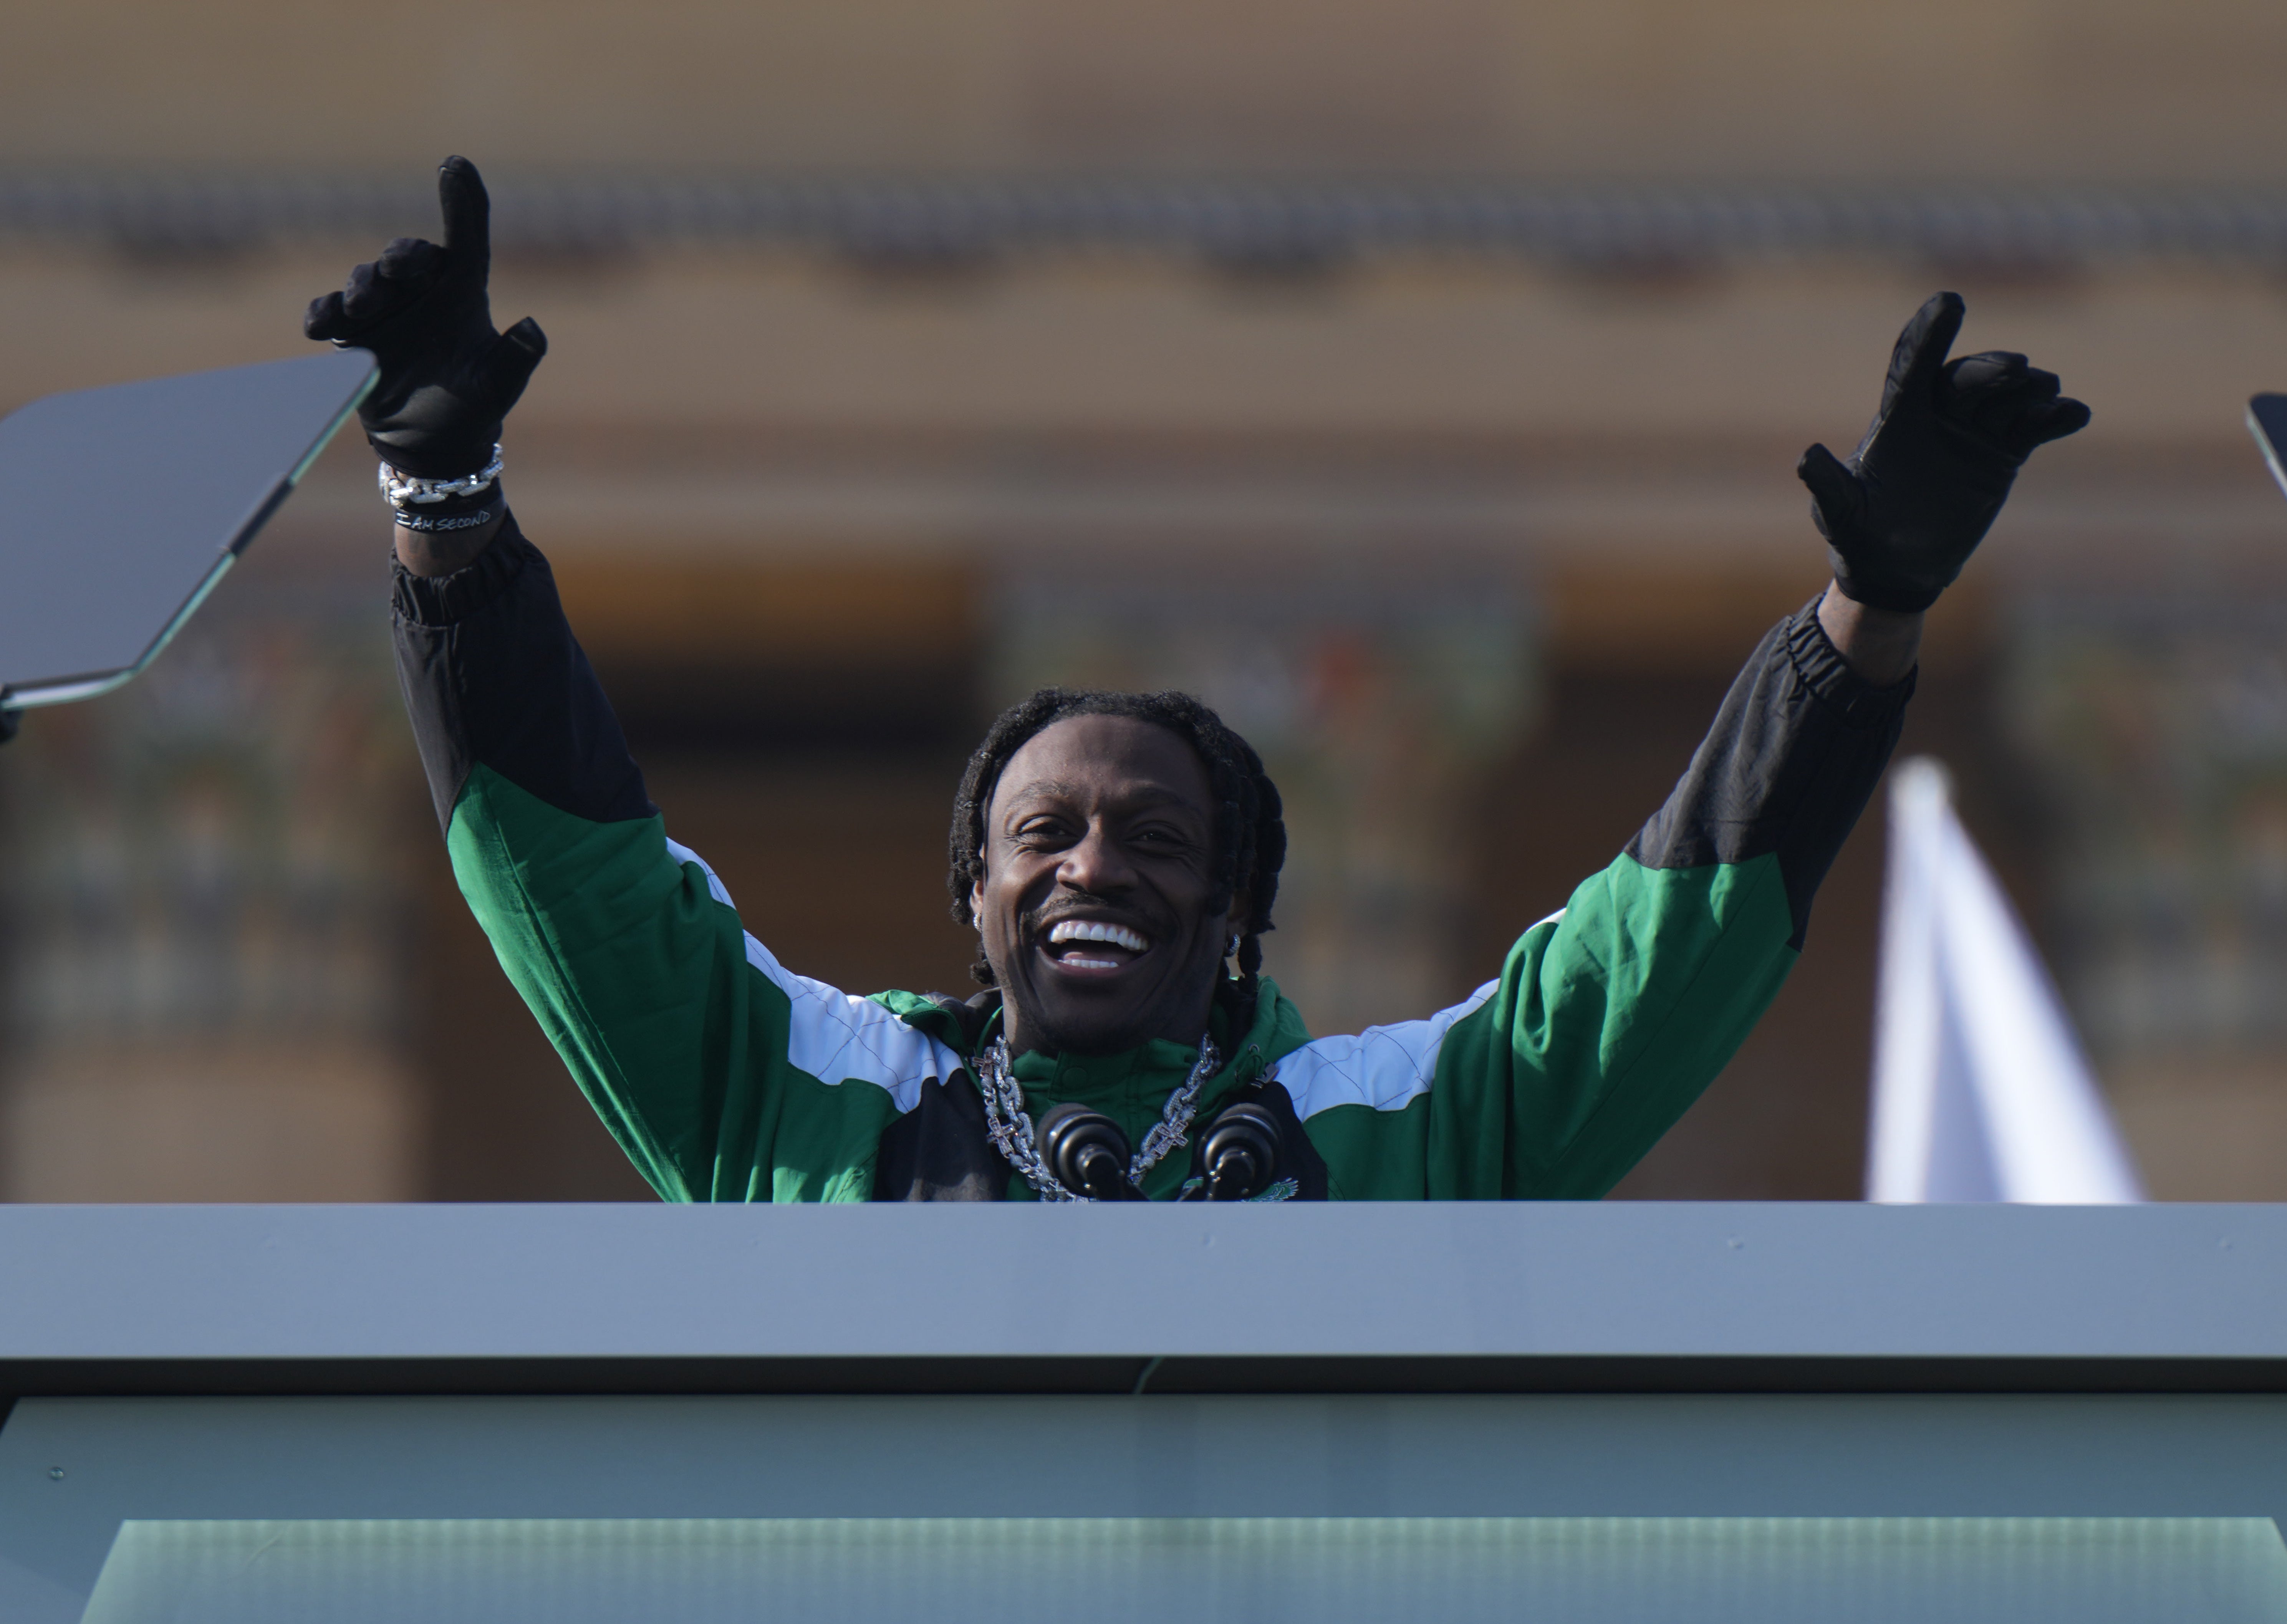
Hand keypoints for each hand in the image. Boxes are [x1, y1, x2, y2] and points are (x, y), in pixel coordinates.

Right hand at [304, 155, 545, 479]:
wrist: (433, 444)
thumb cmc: (472, 406)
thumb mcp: (499, 385)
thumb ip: (518, 358)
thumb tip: (533, 329)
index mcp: (462, 291)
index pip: (466, 237)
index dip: (462, 199)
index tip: (454, 163)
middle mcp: (421, 291)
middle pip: (407, 255)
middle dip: (400, 257)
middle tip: (397, 269)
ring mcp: (383, 310)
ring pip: (365, 280)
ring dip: (363, 287)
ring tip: (366, 308)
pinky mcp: (350, 334)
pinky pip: (329, 313)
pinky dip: (323, 314)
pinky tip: (321, 326)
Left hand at [1798, 291, 2088, 613]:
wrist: (1897, 568)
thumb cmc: (1859, 535)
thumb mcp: (1841, 514)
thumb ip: (1829, 487)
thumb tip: (1806, 458)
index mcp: (1896, 420)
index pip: (1911, 366)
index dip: (1929, 333)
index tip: (1950, 300)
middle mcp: (1938, 416)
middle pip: (1966, 378)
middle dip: (1990, 370)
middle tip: (2015, 370)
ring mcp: (1974, 431)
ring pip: (2006, 397)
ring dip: (2028, 390)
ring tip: (2046, 390)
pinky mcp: (2003, 453)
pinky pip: (2033, 428)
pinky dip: (2054, 419)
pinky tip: (2075, 414)